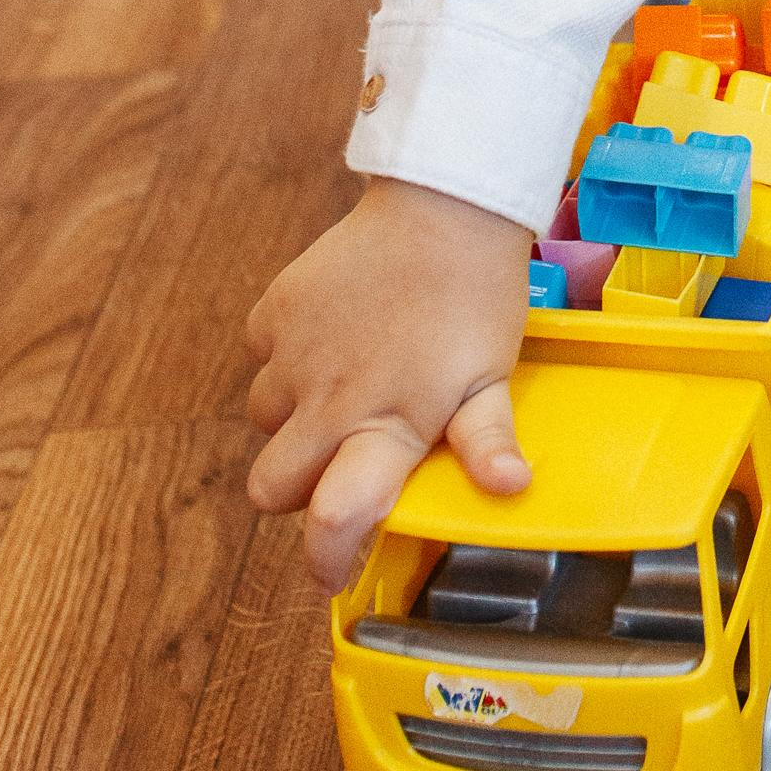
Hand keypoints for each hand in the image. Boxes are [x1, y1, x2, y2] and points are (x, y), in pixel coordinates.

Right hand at [246, 175, 537, 590]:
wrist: (445, 203)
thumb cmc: (475, 294)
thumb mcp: (493, 376)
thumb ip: (487, 441)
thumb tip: (508, 491)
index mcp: (388, 425)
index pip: (333, 516)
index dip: (324, 555)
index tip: (331, 567)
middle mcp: (329, 399)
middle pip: (271, 488)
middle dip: (297, 492)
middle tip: (340, 463)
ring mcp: (294, 355)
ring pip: (264, 420)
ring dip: (294, 421)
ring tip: (347, 387)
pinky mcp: (273, 312)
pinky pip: (262, 356)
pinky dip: (287, 359)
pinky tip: (335, 336)